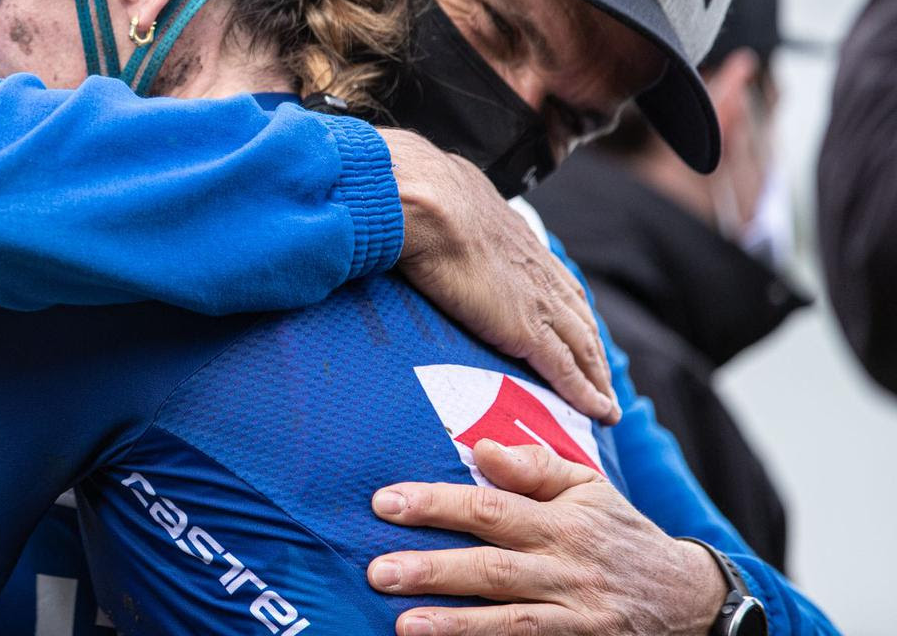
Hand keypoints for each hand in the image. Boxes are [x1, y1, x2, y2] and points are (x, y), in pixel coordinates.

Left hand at [367, 439, 726, 634]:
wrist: (688, 598)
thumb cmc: (620, 532)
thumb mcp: (589, 486)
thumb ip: (534, 466)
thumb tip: (479, 449)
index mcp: (562, 523)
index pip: (490, 509)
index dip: (436, 505)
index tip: (385, 502)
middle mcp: (566, 570)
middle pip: (492, 570)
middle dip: (432, 571)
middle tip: (378, 571)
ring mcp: (576, 618)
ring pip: (510, 622)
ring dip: (455, 625)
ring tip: (404, 626)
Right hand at [383, 129, 618, 422]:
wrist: (425, 205)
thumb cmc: (421, 197)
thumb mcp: (446, 195)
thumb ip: (449, 209)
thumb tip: (426, 206)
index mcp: (519, 239)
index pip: (559, 281)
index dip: (572, 308)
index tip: (578, 327)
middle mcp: (539, 270)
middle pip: (580, 317)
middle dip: (593, 348)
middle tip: (602, 378)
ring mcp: (539, 300)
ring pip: (584, 347)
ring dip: (598, 376)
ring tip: (606, 404)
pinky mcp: (527, 329)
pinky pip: (566, 370)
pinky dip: (586, 393)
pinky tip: (599, 412)